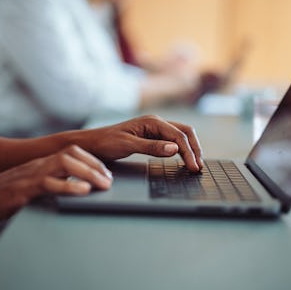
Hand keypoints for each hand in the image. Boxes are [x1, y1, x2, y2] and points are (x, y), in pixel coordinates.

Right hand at [0, 145, 112, 228]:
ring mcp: (30, 175)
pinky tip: (83, 191)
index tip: (106, 173)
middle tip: (110, 179)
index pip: (71, 153)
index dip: (92, 161)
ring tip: (104, 184)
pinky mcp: (23, 189)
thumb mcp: (27, 188)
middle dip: (95, 164)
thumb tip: (66, 190)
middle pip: (72, 154)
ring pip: (64, 164)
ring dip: (88, 173)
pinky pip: (48, 183)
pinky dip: (69, 186)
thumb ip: (45, 185)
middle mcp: (37, 165)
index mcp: (39, 165)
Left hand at [81, 115, 203, 171]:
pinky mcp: (151, 136)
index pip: (178, 136)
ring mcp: (154, 129)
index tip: (193, 167)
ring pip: (180, 135)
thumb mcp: (128, 145)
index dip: (189, 152)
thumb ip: (151, 147)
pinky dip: (181, 150)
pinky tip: (183, 159)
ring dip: (190, 148)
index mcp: (152, 121)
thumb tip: (174, 149)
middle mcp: (156, 122)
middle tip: (199, 167)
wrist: (91, 143)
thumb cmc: (105, 142)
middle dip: (194, 148)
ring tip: (195, 164)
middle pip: (184, 132)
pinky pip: (172, 141)